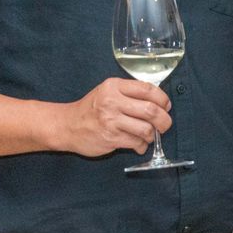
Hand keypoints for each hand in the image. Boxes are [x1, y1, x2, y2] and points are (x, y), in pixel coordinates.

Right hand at [53, 78, 170, 156]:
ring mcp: (111, 121)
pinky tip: (138, 145)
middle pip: (151, 110)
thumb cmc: (91, 109)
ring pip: (146, 129)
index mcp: (114, 86)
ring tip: (148, 136)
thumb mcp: (108, 92)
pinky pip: (136, 142)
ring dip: (152, 135)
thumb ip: (130, 93)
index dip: (163, 99)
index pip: (148, 89)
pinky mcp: (110, 138)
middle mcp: (112, 102)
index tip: (166, 106)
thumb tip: (160, 102)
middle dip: (164, 120)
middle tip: (164, 125)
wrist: (67, 126)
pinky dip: (142, 146)